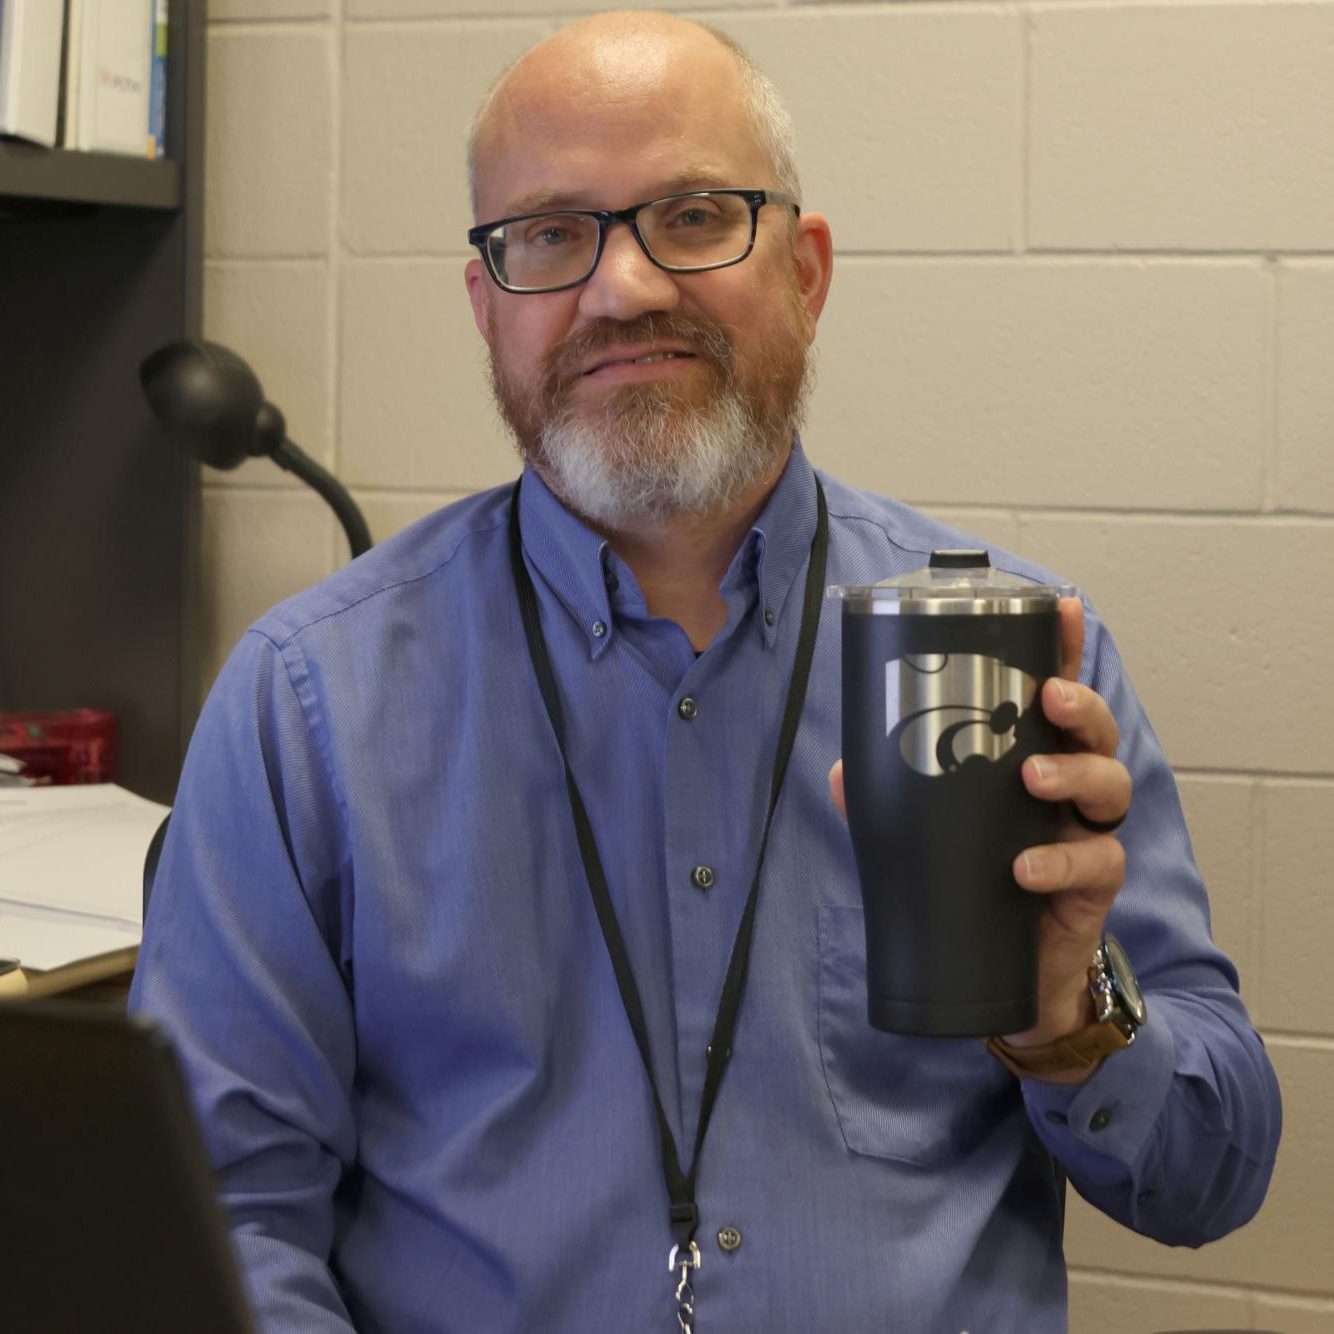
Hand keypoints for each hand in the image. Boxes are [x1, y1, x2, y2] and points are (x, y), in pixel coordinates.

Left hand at [827, 597, 1132, 1052]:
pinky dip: (1060, 862)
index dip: (1064, 647)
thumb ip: (885, 797)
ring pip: (1111, 784)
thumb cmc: (971, 877)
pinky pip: (1095, 863)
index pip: (1054, 691)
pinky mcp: (1095, 886)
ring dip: (1075, 772)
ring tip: (1034, 777)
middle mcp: (1069, 786)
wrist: (1005, 974)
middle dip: (1080, 702)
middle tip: (1047, 696)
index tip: (1064, 607)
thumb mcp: (920, 831)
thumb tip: (840, 771)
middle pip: (1096, 727)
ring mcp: (1086, 833)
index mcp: (1032, 755)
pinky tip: (1025, 869)